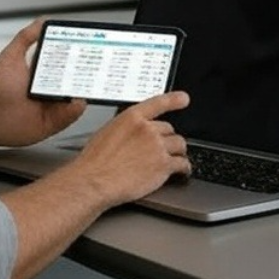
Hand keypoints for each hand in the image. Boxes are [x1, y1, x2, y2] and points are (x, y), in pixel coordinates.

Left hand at [0, 17, 85, 147]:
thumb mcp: (12, 56)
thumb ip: (26, 37)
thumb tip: (42, 20)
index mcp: (45, 74)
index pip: (67, 63)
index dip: (79, 56)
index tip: (89, 48)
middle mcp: (52, 89)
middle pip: (76, 80)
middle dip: (87, 73)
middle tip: (96, 66)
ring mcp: (54, 106)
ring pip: (77, 98)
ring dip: (85, 91)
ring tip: (91, 83)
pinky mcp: (55, 122)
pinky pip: (71, 115)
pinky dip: (76, 109)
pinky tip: (78, 101)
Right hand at [70, 90, 190, 207]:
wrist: (95, 180)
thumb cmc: (95, 161)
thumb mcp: (106, 132)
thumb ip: (125, 128)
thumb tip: (133, 133)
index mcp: (132, 118)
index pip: (158, 103)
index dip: (174, 100)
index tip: (183, 98)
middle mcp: (147, 129)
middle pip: (169, 130)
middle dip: (166, 140)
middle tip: (160, 150)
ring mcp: (157, 147)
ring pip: (179, 145)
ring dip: (177, 153)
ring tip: (173, 160)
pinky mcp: (164, 165)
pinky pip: (183, 164)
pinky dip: (184, 169)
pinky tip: (181, 172)